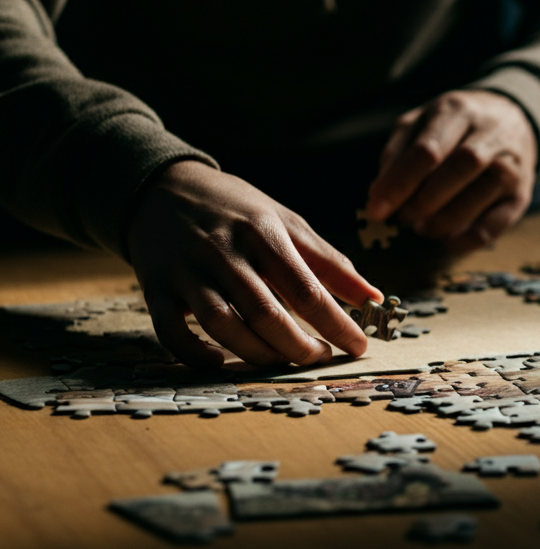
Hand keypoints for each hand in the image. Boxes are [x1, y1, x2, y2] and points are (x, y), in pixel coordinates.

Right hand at [127, 160, 382, 369]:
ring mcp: (186, 270)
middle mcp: (224, 251)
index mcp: (262, 231)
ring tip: (281, 360)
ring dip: (256, 353)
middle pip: (265, 313)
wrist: (162, 187)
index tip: (358, 347)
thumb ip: (330, 262)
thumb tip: (374, 298)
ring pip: (222, 325)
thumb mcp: (287, 223)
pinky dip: (195, 355)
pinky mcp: (155, 287)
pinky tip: (221, 361)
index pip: (306, 288)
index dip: (335, 323)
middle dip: (298, 347)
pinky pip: (171, 331)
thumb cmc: (237, 210)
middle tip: (319, 359)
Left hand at [366, 90, 536, 252]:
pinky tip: (448, 240)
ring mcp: (511, 165)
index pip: (427, 150)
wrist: (513, 121)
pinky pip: (496, 224)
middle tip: (403, 218)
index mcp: (458, 111)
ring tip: (421, 227)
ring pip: (478, 197)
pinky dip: (468, 239)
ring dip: (443, 221)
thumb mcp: (421, 124)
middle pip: (458, 169)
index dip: (399, 183)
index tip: (377, 210)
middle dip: (423, 201)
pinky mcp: (521, 194)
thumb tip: (378, 195)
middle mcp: (491, 134)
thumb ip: (396, 154)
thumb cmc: (455, 127)